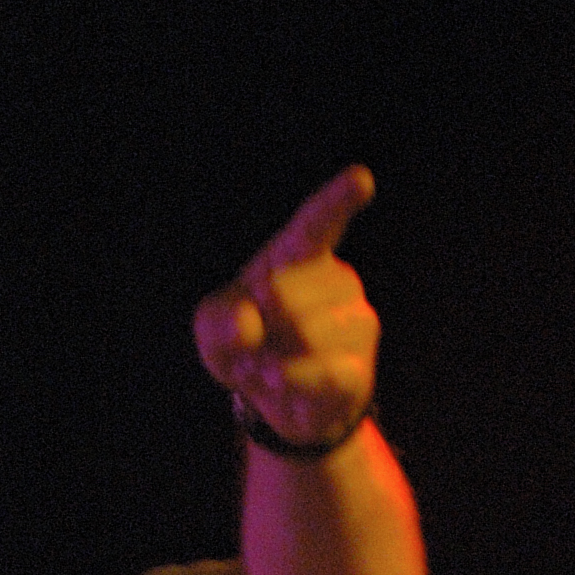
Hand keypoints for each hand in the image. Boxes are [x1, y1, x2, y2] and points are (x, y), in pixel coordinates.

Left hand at [194, 165, 379, 450]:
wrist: (269, 394)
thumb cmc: (243, 342)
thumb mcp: (213, 329)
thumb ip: (219, 321)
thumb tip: (249, 327)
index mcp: (302, 254)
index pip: (320, 222)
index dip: (339, 200)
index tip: (361, 180)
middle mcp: (339, 281)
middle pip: (287, 297)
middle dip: (260, 326)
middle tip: (260, 339)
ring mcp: (357, 324)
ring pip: (309, 337)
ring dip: (274, 359)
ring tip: (271, 363)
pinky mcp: (359, 371)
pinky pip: (327, 374)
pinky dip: (295, 382)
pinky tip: (282, 381)